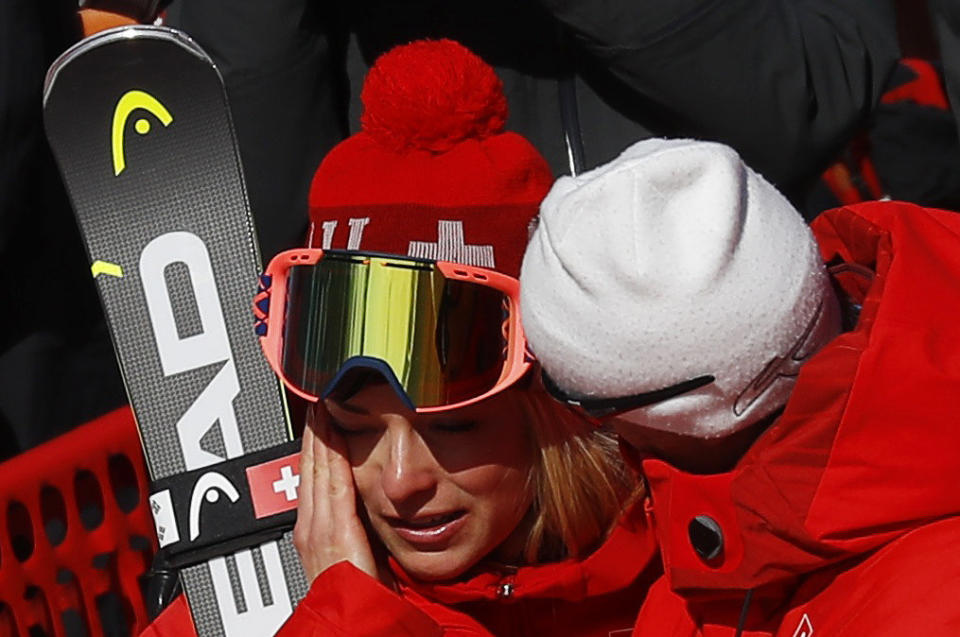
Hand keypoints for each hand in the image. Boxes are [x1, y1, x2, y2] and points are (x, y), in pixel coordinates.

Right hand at [293, 406, 377, 582]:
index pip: (313, 478)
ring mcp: (317, 527)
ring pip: (316, 468)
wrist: (351, 624)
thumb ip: (358, 528)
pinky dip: (328, 454)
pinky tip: (330, 431)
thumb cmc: (360, 595)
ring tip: (321, 406)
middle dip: (314, 434)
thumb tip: (371, 507)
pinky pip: (330, 481)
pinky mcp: (332, 529)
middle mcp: (310, 526)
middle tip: (317, 400)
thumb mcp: (357, 554)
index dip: (317, 447)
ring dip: (319, 436)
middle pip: (310, 467)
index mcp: (314, 531)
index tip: (321, 419)